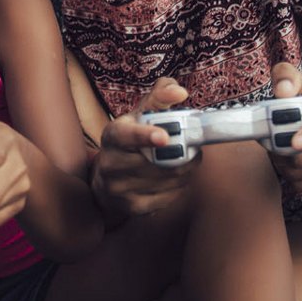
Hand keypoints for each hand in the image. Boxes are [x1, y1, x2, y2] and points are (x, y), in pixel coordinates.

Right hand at [91, 78, 196, 216]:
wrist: (107, 179)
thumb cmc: (130, 140)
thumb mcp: (140, 115)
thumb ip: (159, 97)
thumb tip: (180, 92)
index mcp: (113, 136)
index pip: (126, 135)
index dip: (145, 136)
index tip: (164, 136)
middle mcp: (111, 163)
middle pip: (158, 161)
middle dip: (183, 154)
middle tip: (194, 147)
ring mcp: (120, 188)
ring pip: (168, 179)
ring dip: (185, 170)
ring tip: (185, 160)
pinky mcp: (133, 208)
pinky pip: (169, 197)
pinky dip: (179, 186)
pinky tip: (173, 178)